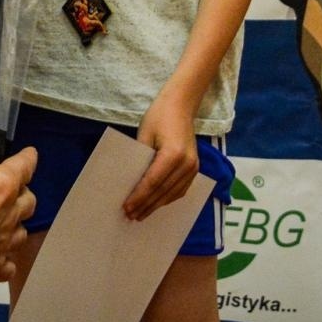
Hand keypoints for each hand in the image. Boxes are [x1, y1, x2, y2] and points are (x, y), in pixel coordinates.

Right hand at [0, 84, 36, 295]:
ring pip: (21, 231)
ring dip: (15, 223)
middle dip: (22, 191)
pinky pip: (8, 263)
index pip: (26, 165)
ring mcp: (2, 244)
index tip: (29, 154)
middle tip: (9, 187)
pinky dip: (4, 257)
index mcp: (1, 184)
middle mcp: (9, 214)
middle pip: (29, 199)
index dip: (27, 158)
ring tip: (3, 219)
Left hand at [124, 91, 198, 220]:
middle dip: (146, 205)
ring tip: (141, 214)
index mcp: (173, 154)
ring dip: (157, 206)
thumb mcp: (144, 135)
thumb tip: (131, 184)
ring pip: (173, 194)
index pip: (153, 182)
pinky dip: (168, 199)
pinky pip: (181, 189)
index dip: (139, 197)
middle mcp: (186, 164)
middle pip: (163, 191)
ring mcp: (193, 167)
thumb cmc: (158, 117)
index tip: (126, 207)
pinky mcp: (195, 168)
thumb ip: (140, 160)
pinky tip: (157, 204)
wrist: (181, 105)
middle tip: (131, 216)